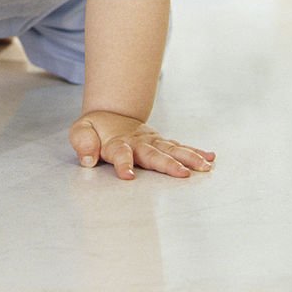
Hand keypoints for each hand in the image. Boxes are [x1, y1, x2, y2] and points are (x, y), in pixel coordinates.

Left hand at [69, 111, 214, 179]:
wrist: (111, 115)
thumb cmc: (96, 129)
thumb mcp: (81, 131)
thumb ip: (82, 142)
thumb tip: (87, 158)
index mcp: (117, 142)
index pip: (120, 154)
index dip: (123, 164)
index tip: (128, 176)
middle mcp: (138, 142)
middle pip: (153, 154)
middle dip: (168, 164)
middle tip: (182, 174)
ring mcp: (152, 142)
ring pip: (171, 150)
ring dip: (188, 158)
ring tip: (205, 167)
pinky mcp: (162, 144)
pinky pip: (180, 148)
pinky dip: (195, 152)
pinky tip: (210, 158)